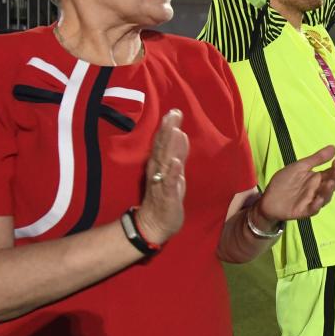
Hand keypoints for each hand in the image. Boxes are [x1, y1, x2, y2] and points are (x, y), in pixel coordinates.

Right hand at [136, 110, 188, 244]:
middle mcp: (158, 171)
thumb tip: (180, 132)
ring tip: (176, 131)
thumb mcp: (174, 172)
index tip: (174, 110)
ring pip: (165, 162)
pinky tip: (176, 162)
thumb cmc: (165, 196)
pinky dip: (172, 172)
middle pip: (162, 148)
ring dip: (170, 147)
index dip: (168, 127)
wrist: (154, 224)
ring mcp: (161, 183)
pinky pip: (169, 183)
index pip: (163, 143)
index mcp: (159, 165)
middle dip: (168, 130)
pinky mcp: (167, 197)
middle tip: (174, 113)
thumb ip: (177, 153)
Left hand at [258, 145, 334, 221]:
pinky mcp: (304, 210)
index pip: (332, 173)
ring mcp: (312, 201)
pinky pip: (313, 209)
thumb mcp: (300, 167)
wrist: (268, 198)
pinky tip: (318, 199)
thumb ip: (316, 159)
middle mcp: (318, 190)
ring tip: (330, 183)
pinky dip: (317, 204)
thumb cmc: (284, 181)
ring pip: (325, 197)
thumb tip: (334, 147)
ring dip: (328, 191)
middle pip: (332, 185)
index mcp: (318, 178)